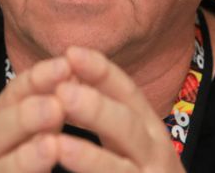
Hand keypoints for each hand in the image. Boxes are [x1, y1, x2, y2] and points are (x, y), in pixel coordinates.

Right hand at [0, 56, 71, 172]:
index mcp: (2, 125)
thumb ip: (52, 113)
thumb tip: (77, 76)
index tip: (66, 64)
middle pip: (1, 125)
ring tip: (51, 146)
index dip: (38, 78)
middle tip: (57, 104)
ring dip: (24, 156)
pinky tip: (45, 163)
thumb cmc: (29, 166)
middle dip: (29, 113)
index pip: (15, 93)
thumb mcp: (41, 136)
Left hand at [54, 47, 185, 172]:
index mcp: (148, 130)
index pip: (128, 93)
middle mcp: (156, 155)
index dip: (102, 72)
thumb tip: (68, 77)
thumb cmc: (139, 172)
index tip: (70, 52)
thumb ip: (106, 115)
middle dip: (96, 108)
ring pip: (120, 169)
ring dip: (90, 157)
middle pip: (128, 127)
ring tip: (58, 145)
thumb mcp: (127, 141)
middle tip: (63, 92)